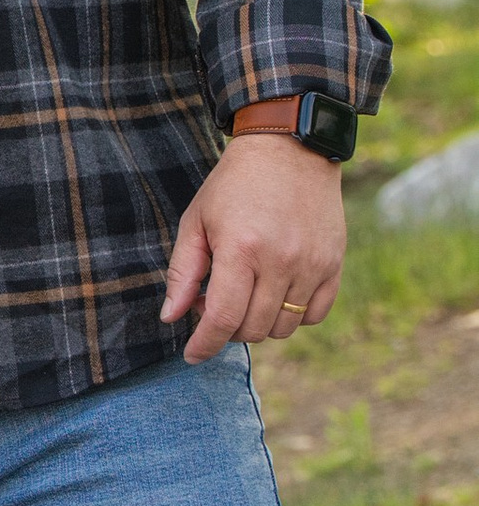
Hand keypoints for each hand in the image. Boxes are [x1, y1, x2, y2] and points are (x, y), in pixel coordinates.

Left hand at [161, 135, 346, 362]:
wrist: (290, 150)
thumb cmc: (233, 185)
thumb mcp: (196, 221)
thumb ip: (183, 273)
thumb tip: (171, 319)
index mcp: (241, 249)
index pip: (221, 319)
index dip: (204, 345)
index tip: (193, 356)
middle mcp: (281, 261)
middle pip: (252, 329)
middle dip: (227, 330)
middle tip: (214, 304)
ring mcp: (312, 265)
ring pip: (283, 327)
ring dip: (259, 324)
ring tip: (245, 295)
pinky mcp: (334, 264)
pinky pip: (314, 315)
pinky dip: (293, 316)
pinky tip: (275, 294)